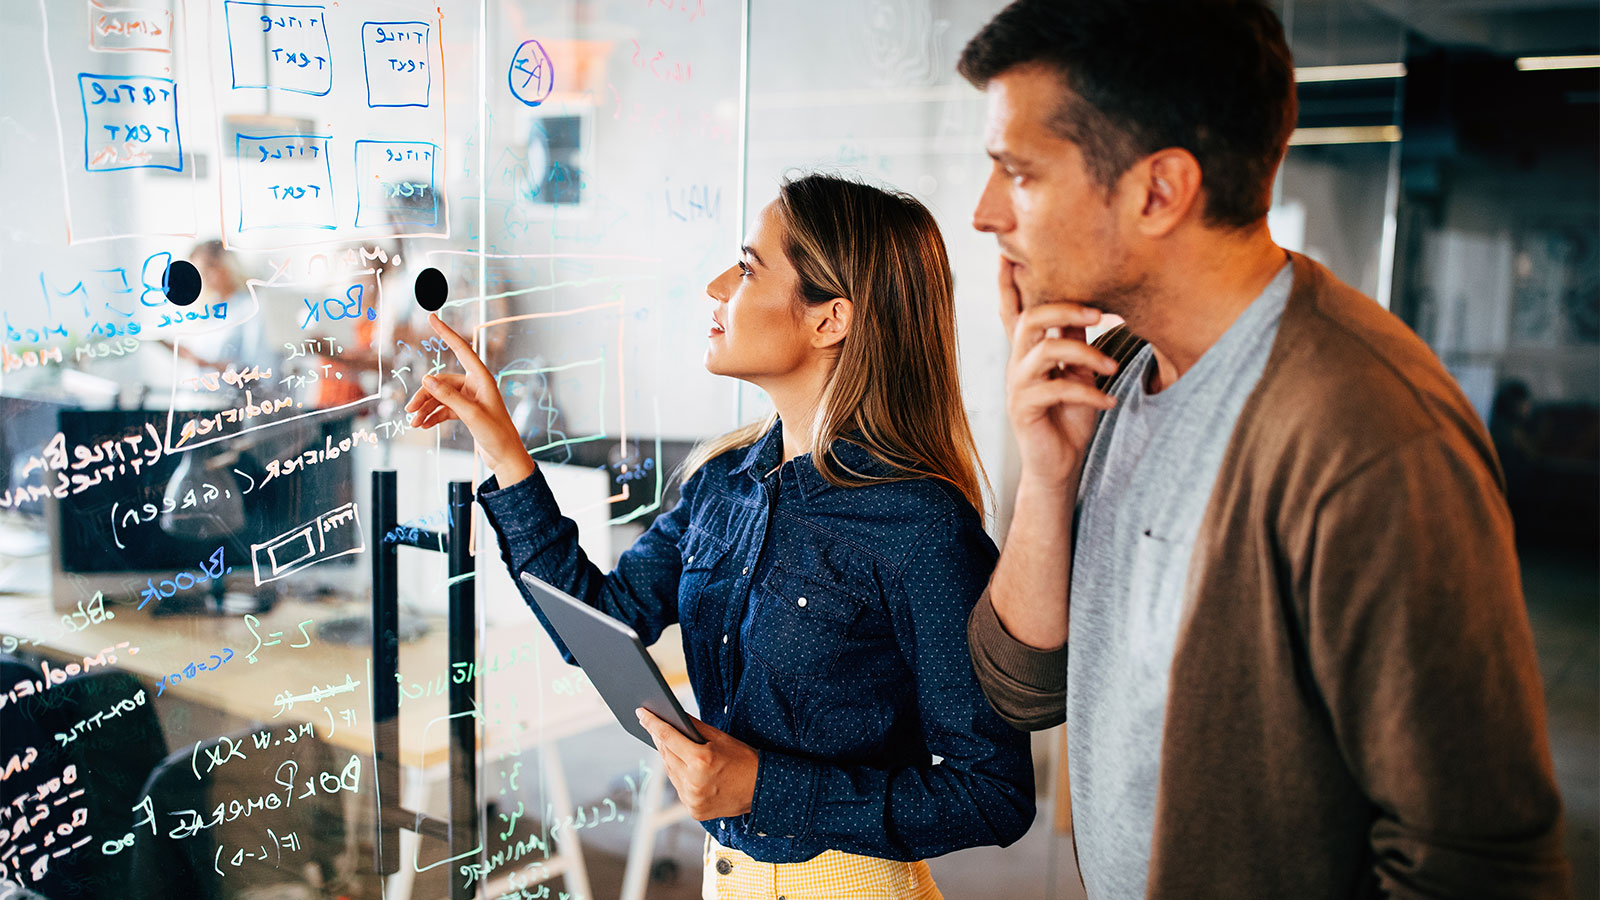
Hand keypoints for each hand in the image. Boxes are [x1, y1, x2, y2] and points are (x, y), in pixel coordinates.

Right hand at [403, 313, 534, 484]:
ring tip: (413, 423)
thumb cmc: (496, 434)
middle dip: (424, 395)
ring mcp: (469, 398)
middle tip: (409, 410)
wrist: (506, 457)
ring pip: (440, 396)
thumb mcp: (471, 415)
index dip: (446, 332)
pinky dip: (432, 415)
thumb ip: (448, 396)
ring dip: (426, 408)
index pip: (461, 349)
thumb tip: (426, 379)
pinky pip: (443, 408)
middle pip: (442, 381)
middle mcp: (475, 385)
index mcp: (482, 378)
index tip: (432, 317)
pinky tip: (423, 425)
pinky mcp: (465, 411)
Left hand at [636, 708, 757, 820]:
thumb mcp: (720, 738)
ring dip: (668, 758)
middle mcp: (694, 782)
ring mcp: (693, 799)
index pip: (668, 737)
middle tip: (653, 726)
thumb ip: (694, 727)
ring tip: (668, 745)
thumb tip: (674, 716)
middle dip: (660, 739)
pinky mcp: (694, 810)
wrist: (761, 789)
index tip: (642, 713)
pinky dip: (679, 777)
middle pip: (666, 755)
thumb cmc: (743, 759)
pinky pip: (679, 788)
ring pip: (670, 773)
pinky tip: (682, 767)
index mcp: (701, 761)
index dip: (652, 724)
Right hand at [1001, 261, 1118, 488]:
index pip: (1013, 309)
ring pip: (1044, 350)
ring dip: (1085, 354)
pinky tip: (1109, 403)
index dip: (1009, 282)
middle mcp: (1017, 364)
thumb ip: (1075, 341)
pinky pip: (1056, 389)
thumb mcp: (1078, 372)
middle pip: (1029, 319)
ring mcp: (1018, 386)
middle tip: (1100, 314)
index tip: (1007, 252)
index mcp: (1028, 351)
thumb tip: (1088, 306)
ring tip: (1112, 368)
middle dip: (1065, 309)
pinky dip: (1089, 393)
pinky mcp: (1024, 409)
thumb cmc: (1069, 417)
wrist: (1059, 465)